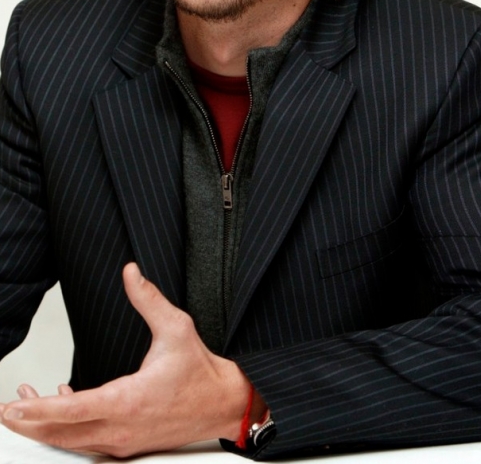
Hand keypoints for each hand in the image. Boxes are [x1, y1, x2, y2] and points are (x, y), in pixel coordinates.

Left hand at [0, 263, 262, 456]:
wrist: (222, 403)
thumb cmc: (200, 370)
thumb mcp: (176, 327)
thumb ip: (148, 299)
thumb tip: (131, 272)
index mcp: (128, 400)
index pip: (72, 411)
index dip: (38, 410)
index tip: (13, 408)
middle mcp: (121, 427)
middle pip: (62, 433)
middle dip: (29, 423)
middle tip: (6, 411)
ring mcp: (123, 440)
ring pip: (72, 440)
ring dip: (45, 426)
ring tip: (24, 406)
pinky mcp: (127, 444)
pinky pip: (87, 441)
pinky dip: (67, 428)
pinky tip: (62, 406)